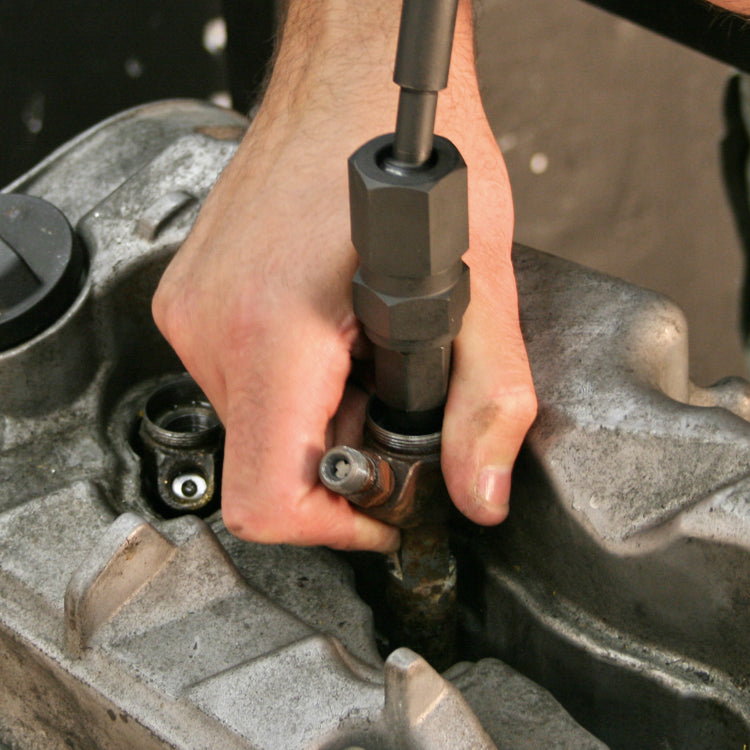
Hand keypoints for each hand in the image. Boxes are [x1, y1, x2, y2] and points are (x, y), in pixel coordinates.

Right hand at [152, 0, 535, 550]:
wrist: (349, 77)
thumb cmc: (401, 150)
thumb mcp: (473, 281)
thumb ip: (486, 399)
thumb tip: (478, 489)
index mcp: (272, 335)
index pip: (267, 499)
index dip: (331, 527)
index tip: (378, 509)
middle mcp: (214, 327)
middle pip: (262, 466)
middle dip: (340, 455)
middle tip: (393, 396)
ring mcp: (196, 311)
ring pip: (251, 425)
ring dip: (318, 414)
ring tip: (363, 350)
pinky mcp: (196, 298)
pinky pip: (239, 380)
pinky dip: (294, 382)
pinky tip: (334, 333)